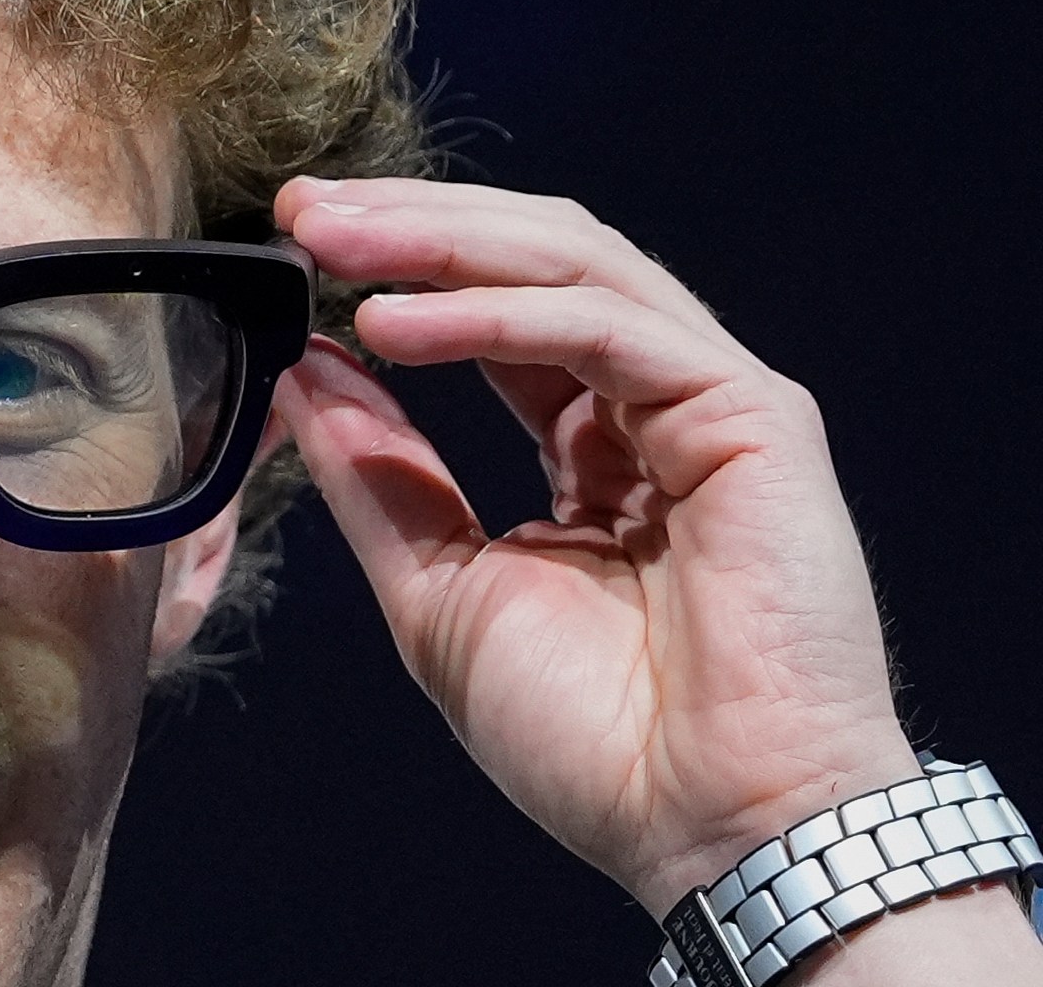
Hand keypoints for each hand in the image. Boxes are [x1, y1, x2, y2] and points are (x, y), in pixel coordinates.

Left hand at [271, 176, 917, 911]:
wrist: (706, 831)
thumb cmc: (593, 738)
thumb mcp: (440, 587)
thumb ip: (379, 474)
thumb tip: (300, 371)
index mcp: (592, 445)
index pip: (495, 309)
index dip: (400, 266)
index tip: (293, 244)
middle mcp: (653, 405)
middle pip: (534, 260)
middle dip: (410, 226)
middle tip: (301, 211)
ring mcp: (707, 402)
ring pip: (574, 266)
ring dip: (440, 244)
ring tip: (329, 241)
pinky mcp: (750, 417)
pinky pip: (607, 330)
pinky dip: (493, 315)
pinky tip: (397, 324)